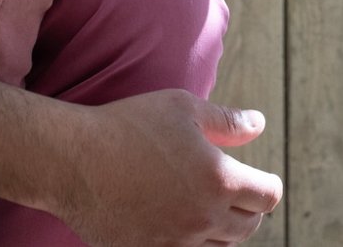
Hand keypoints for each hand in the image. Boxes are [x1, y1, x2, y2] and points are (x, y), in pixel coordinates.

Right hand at [40, 90, 280, 246]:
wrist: (74, 161)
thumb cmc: (130, 126)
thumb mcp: (183, 109)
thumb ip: (227, 121)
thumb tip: (259, 124)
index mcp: (219, 180)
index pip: (267, 197)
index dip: (269, 186)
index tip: (264, 180)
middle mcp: (202, 217)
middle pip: (247, 227)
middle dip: (249, 210)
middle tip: (240, 195)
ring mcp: (175, 242)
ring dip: (223, 230)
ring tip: (212, 209)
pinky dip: (192, 243)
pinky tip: (182, 225)